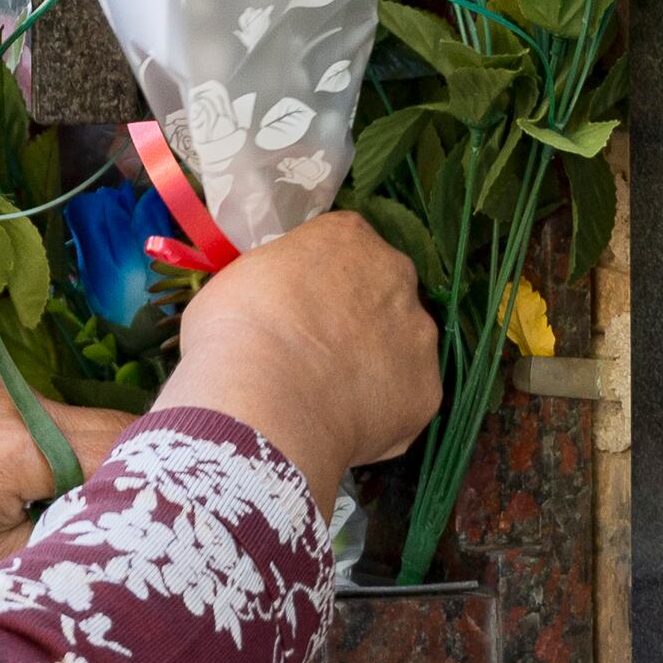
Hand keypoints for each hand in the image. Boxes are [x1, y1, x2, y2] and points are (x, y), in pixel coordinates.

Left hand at [0, 370, 136, 599]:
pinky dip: (66, 449)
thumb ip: (62, 538)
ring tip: (102, 511)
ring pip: (85, 422)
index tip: (176, 524)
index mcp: (23, 444)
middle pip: (114, 429)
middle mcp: (19, 401)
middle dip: (135, 473)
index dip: (156, 487)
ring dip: (101, 461)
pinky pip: (50, 418)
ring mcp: (1, 389)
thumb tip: (117, 532)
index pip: (126, 452)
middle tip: (153, 524)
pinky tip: (59, 489)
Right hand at [155, 211, 438, 511]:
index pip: (344, 247)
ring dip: (376, 364)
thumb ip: (274, 284)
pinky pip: (405, 399)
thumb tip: (276, 306)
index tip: (299, 308)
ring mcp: (418, 334)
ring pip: (402, 346)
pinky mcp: (427, 390)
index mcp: (348, 236)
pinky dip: (382, 413)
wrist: (264, 400)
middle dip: (358, 319)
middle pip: (384, 292)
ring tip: (330, 397)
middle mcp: (396, 274)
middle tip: (316, 353)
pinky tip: (345, 426)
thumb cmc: (234, 330)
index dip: (321, 281)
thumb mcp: (237, 281)